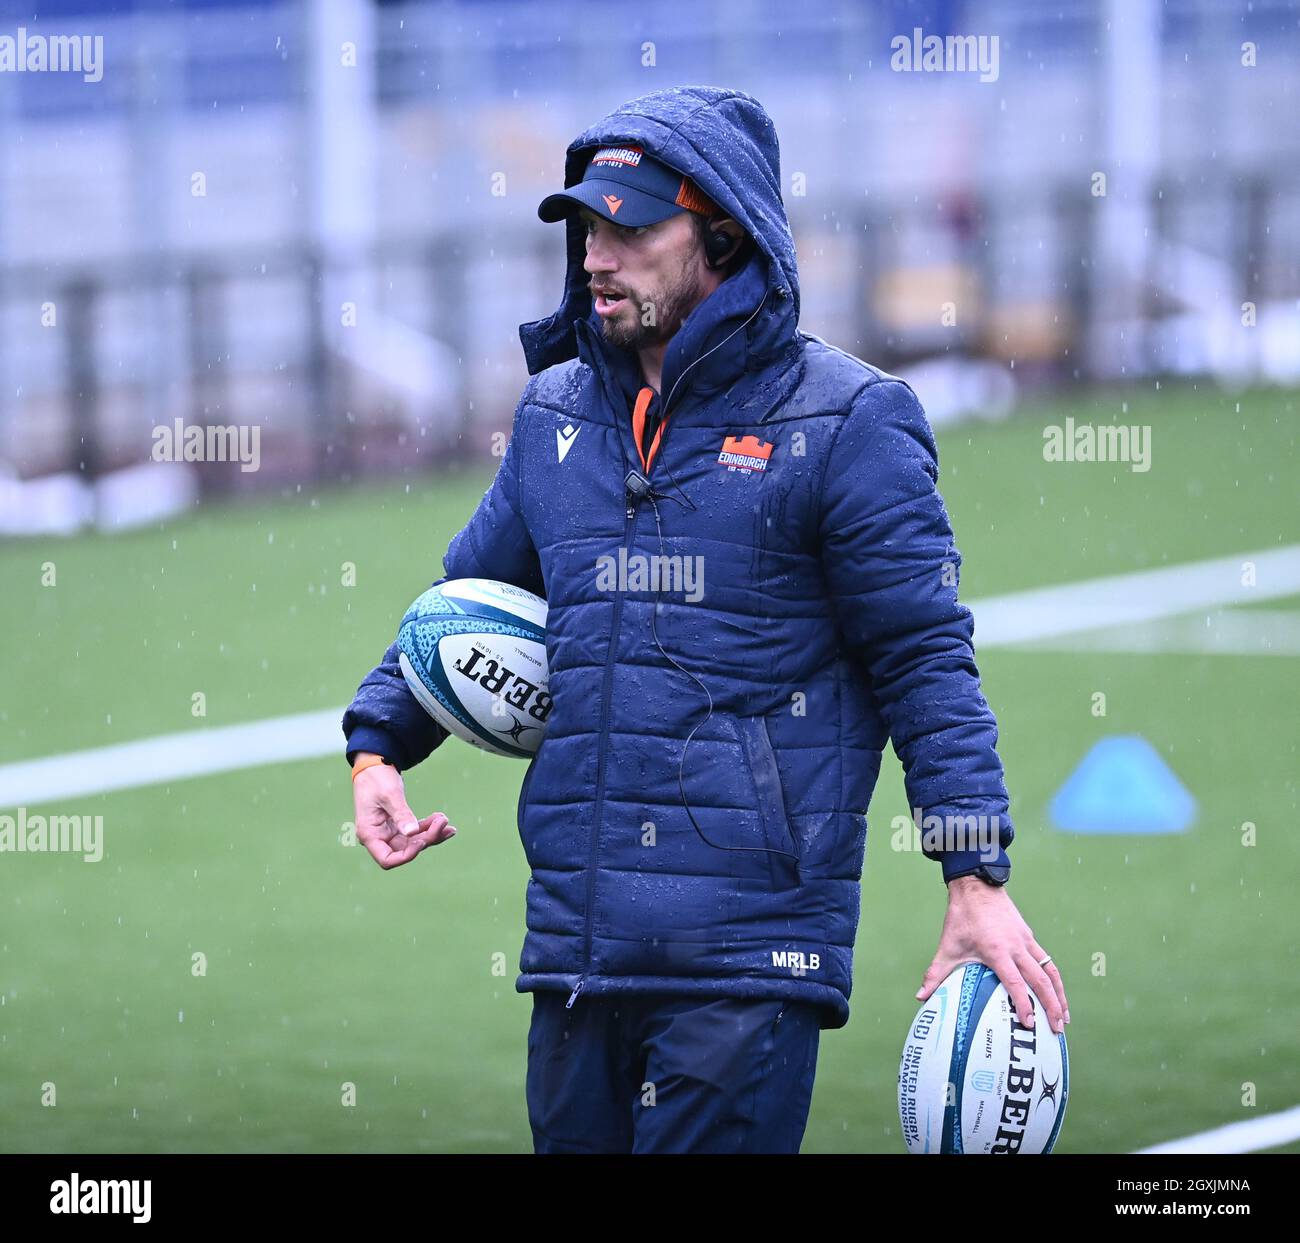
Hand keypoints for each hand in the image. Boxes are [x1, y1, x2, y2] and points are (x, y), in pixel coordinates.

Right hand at [351, 754, 456, 868]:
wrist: (375, 764)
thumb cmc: (376, 778)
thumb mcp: (390, 795)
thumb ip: (401, 815)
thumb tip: (413, 833)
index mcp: (369, 834)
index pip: (387, 860)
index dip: (407, 855)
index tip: (422, 840)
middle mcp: (378, 837)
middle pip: (405, 850)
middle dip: (426, 839)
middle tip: (444, 822)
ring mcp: (388, 832)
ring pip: (413, 842)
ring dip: (431, 833)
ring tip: (446, 821)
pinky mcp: (397, 825)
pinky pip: (415, 832)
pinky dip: (429, 827)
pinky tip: (443, 821)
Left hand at [915, 876, 1069, 1033]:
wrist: (976, 886)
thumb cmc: (962, 916)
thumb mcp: (947, 946)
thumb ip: (935, 974)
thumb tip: (921, 996)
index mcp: (996, 951)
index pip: (1015, 982)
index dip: (1024, 1004)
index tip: (1030, 1023)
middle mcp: (1016, 946)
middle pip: (1040, 980)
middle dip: (1052, 1005)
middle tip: (1057, 1029)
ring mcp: (1026, 940)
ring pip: (1049, 970)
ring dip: (1060, 994)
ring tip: (1064, 1017)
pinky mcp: (1029, 936)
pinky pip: (1047, 960)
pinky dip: (1054, 978)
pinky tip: (1057, 992)